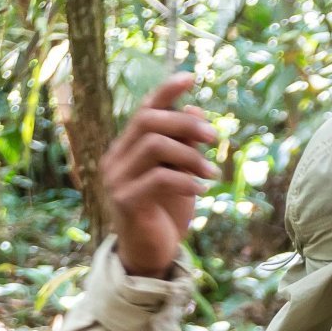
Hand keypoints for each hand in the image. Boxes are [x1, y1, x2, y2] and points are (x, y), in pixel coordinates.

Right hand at [102, 73, 218, 277]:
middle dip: (185, 124)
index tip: (191, 77)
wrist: (150, 253)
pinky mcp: (126, 200)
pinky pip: (159, 178)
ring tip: (211, 175)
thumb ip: (185, 145)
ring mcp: (117, 179)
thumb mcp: (181, 174)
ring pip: (154, 146)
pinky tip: (202, 191)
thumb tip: (197, 111)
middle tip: (215, 139)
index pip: (144, 109)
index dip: (166, 91)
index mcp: (128, 147)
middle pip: (148, 121)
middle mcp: (116, 158)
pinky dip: (186, 181)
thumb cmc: (166, 212)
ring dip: (191, 157)